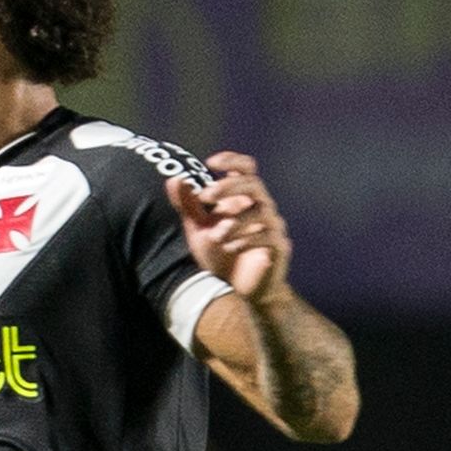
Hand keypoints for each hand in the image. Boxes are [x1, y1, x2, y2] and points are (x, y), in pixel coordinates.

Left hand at [168, 151, 291, 303]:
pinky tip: (231, 248)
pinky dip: (247, 240)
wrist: (237, 290)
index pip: (246, 169)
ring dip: (234, 221)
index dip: (232, 160)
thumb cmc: (219, 255)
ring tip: (216, 236)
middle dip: (229, 187)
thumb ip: (188, 206)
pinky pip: (268, 236)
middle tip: (205, 196)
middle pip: (253, 185)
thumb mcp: (198, 229)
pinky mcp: (278, 247)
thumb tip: (173, 180)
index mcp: (243, 199)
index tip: (210, 162)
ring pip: (260, 211)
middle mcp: (261, 208)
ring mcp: (273, 226)